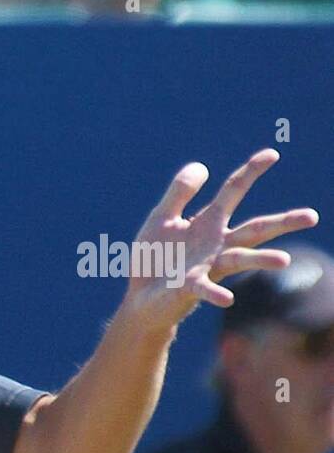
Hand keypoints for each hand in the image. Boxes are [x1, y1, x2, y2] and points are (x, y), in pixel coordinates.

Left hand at [121, 148, 317, 331]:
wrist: (139, 296)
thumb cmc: (154, 257)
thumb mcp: (161, 217)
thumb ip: (179, 192)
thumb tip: (202, 166)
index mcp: (208, 222)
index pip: (233, 191)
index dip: (251, 171)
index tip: (272, 153)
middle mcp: (215, 244)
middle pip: (254, 229)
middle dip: (282, 222)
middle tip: (312, 216)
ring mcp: (206, 267)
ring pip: (239, 259)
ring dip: (260, 259)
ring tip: (284, 260)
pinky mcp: (189, 287)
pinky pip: (205, 289)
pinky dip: (215, 292)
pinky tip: (227, 299)